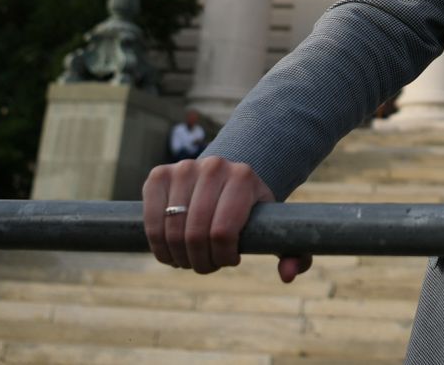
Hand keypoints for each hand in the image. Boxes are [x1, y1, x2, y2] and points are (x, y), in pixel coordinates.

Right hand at [142, 156, 308, 280]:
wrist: (225, 178)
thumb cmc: (250, 211)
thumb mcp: (275, 229)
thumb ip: (294, 254)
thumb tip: (288, 276)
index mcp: (243, 177)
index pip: (223, 232)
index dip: (222, 257)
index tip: (230, 260)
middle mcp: (213, 166)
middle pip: (195, 233)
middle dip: (199, 261)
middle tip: (206, 265)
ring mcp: (183, 168)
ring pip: (171, 230)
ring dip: (178, 257)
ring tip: (190, 259)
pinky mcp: (159, 174)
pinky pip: (150, 220)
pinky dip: (158, 244)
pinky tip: (170, 250)